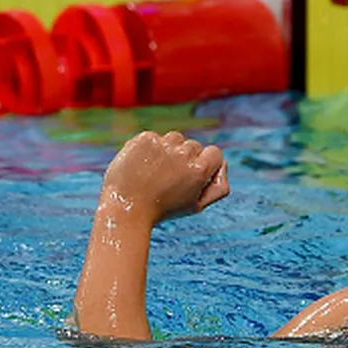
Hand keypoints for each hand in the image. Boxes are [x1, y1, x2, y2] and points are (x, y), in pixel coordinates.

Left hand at [100, 130, 229, 225]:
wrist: (125, 209)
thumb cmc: (163, 210)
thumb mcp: (197, 206)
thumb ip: (219, 187)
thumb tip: (222, 166)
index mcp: (199, 170)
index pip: (215, 153)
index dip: (206, 164)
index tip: (193, 174)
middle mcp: (183, 153)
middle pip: (193, 146)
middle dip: (185, 159)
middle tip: (169, 179)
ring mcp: (163, 144)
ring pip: (175, 139)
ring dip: (169, 151)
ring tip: (155, 172)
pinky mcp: (144, 139)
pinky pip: (155, 138)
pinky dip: (150, 149)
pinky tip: (143, 166)